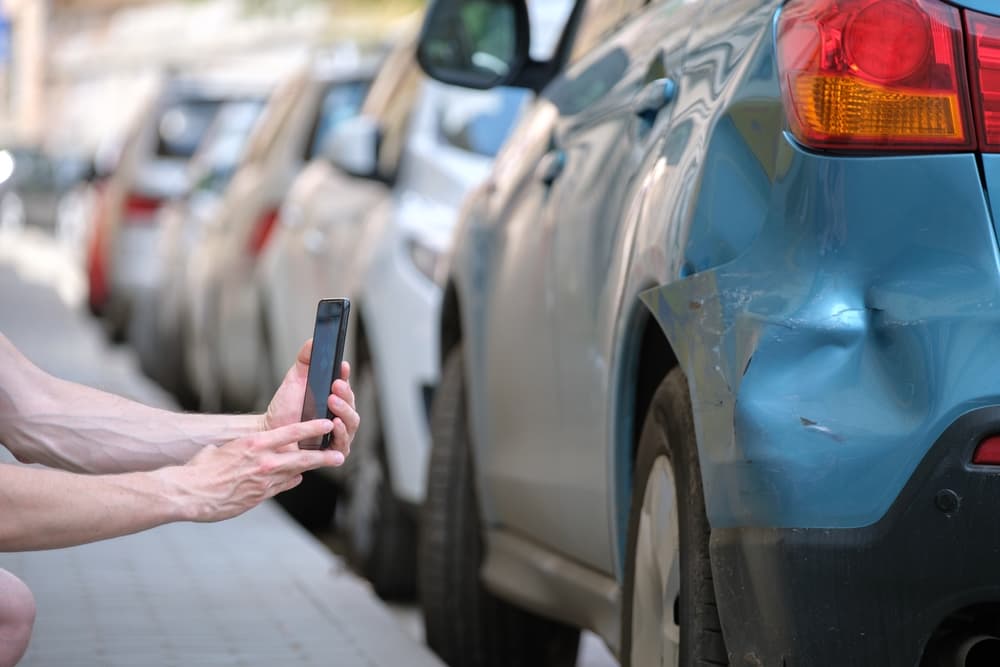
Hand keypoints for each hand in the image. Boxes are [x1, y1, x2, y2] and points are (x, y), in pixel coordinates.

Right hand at [168, 419, 343, 522]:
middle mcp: (264, 462)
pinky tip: (297, 477)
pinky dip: (290, 480)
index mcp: (255, 444)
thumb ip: (243, 447)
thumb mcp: (224, 449)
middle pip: (301, 458)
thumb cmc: (202, 468)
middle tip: (339, 454)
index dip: (312, 427)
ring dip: (312, 468)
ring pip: (295, 473)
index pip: (290, 433)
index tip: (327, 423)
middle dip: (322, 456)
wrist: (190, 493)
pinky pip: (281, 486)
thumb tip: (250, 447)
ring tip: (331, 463)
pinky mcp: (260, 496)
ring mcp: (264, 481)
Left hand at [262, 338, 359, 455]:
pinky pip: (344, 444)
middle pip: (352, 404)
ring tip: (333, 402)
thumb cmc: (285, 408)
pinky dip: (342, 434)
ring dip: (345, 411)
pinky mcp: (333, 452)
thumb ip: (306, 359)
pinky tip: (335, 425)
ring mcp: (339, 434)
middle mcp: (340, 416)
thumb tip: (314, 340)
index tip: (342, 366)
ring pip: (352, 423)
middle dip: (346, 394)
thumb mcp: (295, 379)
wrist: (270, 434)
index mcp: (335, 398)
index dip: (346, 376)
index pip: (346, 386)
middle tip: (335, 385)